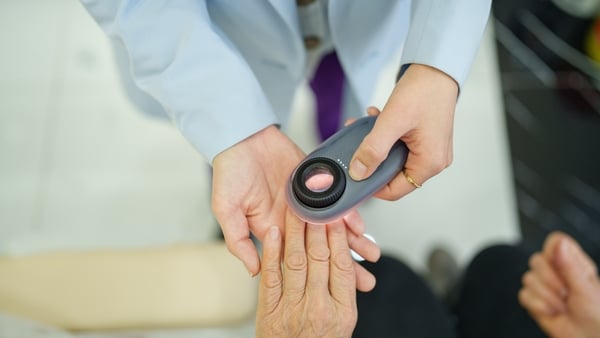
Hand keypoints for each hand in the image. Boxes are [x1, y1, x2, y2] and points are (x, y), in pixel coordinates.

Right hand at [212, 125, 379, 290]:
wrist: (244, 138)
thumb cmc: (230, 172)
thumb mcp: (226, 209)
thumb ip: (238, 241)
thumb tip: (255, 272)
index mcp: (273, 232)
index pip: (299, 261)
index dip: (316, 277)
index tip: (336, 294)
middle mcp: (293, 222)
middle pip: (322, 249)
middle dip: (344, 267)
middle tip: (366, 283)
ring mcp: (307, 203)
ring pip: (334, 229)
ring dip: (353, 243)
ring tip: (372, 256)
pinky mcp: (317, 184)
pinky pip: (336, 202)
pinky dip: (348, 215)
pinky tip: (361, 227)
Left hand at [256, 211, 356, 337]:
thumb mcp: (344, 321)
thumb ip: (344, 291)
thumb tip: (348, 261)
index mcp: (342, 309)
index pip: (342, 265)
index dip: (340, 239)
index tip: (338, 217)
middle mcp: (318, 306)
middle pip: (319, 258)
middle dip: (318, 227)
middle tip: (317, 203)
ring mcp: (291, 307)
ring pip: (296, 261)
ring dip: (297, 232)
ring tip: (297, 208)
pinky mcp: (269, 309)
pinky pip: (271, 276)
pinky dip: (272, 252)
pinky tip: (275, 232)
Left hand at [348, 64, 457, 199]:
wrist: (436, 67)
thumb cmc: (423, 91)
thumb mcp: (392, 122)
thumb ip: (373, 149)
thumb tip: (358, 172)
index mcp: (429, 163)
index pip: (395, 191)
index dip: (372, 185)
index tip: (354, 175)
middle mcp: (433, 160)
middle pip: (393, 174)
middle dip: (371, 158)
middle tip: (355, 144)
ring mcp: (430, 149)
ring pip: (393, 157)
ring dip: (376, 144)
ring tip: (363, 126)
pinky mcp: (425, 138)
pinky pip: (399, 145)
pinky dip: (385, 135)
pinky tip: (376, 118)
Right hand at [519, 231, 599, 337]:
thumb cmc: (597, 316)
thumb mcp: (586, 289)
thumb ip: (570, 265)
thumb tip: (559, 243)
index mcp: (574, 262)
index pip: (555, 241)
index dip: (553, 252)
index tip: (560, 267)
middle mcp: (557, 271)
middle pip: (536, 260)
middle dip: (549, 281)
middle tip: (566, 293)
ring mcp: (544, 285)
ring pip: (527, 279)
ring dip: (546, 297)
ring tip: (562, 307)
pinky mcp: (534, 299)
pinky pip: (523, 295)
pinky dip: (537, 306)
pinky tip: (551, 312)